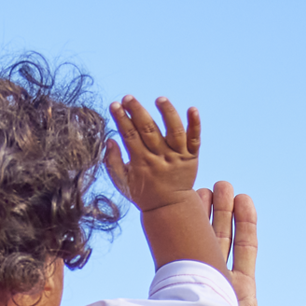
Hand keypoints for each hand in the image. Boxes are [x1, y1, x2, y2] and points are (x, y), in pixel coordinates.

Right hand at [102, 94, 201, 212]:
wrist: (170, 208)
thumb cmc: (143, 193)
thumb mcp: (122, 182)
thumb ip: (112, 162)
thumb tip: (110, 139)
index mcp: (142, 163)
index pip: (130, 136)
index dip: (121, 119)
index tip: (114, 105)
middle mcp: (160, 158)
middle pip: (149, 130)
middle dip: (137, 111)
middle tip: (128, 98)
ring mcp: (178, 157)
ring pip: (174, 131)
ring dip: (167, 113)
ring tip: (159, 99)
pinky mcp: (192, 157)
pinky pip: (195, 139)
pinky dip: (194, 124)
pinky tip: (192, 109)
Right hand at [178, 183, 305, 305]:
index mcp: (240, 289)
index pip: (245, 248)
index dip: (245, 223)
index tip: (245, 198)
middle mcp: (219, 282)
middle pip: (222, 237)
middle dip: (222, 210)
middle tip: (224, 184)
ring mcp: (198, 282)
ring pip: (202, 241)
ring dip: (203, 215)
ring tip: (203, 188)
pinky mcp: (179, 286)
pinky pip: (181, 254)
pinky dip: (182, 233)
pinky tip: (179, 213)